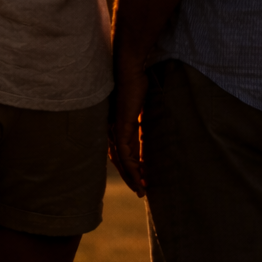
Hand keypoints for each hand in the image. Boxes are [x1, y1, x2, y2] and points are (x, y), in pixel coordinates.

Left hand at [108, 64, 147, 197]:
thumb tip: (148, 122)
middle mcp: (112, 129)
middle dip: (130, 176)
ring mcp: (115, 129)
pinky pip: (125, 153)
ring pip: (121, 160)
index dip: (129, 166)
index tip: (141, 178)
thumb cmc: (136, 82)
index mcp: (116, 125)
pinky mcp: (121, 127)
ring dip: (131, 176)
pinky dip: (131, 167)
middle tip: (140, 191)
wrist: (129, 69)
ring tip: (141, 190)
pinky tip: (139, 177)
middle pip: (119, 159)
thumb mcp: (140, 105)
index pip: (120, 151)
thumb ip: (141, 117)